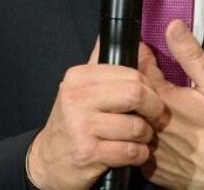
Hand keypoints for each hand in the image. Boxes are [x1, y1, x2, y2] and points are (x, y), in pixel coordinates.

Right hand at [27, 40, 164, 189]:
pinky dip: (140, 154)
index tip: (153, 97)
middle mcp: (78, 97)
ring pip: (136, 126)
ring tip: (143, 137)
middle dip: (154, 108)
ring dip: (147, 135)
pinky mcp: (88, 153)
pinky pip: (129, 152)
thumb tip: (134, 41)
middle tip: (156, 117)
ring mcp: (82, 126)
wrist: (47, 161)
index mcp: (80, 77)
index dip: (150, 87)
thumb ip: (103, 63)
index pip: (130, 74)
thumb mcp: (80, 87)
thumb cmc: (72, 121)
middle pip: (135, 94)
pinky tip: (136, 153)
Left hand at [139, 20, 203, 189]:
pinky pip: (136, 144)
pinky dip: (141, 133)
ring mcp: (147, 147)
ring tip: (145, 100)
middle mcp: (148, 123)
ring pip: (130, 119)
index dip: (140, 55)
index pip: (137, 67)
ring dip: (134, 107)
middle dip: (134, 80)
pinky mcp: (149, 168)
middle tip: (144, 72)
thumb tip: (172, 26)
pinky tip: (154, 129)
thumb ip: (190, 55)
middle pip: (129, 93)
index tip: (145, 49)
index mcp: (162, 99)